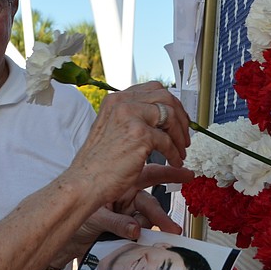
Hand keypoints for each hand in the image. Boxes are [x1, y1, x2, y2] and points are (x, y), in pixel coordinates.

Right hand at [67, 82, 191, 205]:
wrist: (86, 181)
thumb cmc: (98, 162)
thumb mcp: (113, 130)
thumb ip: (134, 118)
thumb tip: (164, 117)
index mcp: (115, 100)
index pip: (153, 88)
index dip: (171, 103)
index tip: (177, 118)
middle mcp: (122, 103)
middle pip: (166, 98)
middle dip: (181, 118)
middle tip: (185, 136)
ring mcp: (131, 117)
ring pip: (171, 116)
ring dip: (181, 136)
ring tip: (180, 151)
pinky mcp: (139, 135)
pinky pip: (169, 141)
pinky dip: (175, 154)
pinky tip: (174, 162)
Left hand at [70, 164, 192, 251]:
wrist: (65, 227)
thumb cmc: (76, 211)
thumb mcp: (95, 214)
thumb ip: (116, 222)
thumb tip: (135, 230)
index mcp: (120, 180)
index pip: (148, 174)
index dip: (168, 174)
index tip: (187, 175)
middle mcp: (126, 194)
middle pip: (150, 202)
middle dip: (162, 215)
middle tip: (173, 228)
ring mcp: (127, 211)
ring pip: (146, 219)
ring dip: (148, 229)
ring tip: (143, 237)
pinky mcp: (126, 227)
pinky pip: (140, 231)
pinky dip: (139, 236)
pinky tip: (133, 238)